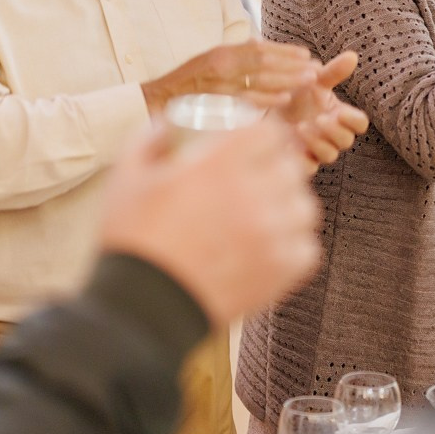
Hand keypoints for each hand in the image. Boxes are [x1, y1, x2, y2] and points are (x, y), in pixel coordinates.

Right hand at [98, 120, 321, 322]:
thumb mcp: (127, 176)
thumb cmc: (133, 240)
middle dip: (278, 166)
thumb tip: (167, 123)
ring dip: (290, 205)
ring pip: (305, 207)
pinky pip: (307, 249)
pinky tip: (273, 245)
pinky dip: (295, 245)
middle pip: (291, 168)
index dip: (265, 134)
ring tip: (269, 213)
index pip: (270, 132)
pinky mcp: (281, 272)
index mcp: (222, 164)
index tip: (256, 142)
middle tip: (260, 177)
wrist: (142, 309)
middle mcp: (256, 195)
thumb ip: (148, 139)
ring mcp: (274, 236)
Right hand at [141, 38, 319, 116]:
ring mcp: (219, 84)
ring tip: (309, 81)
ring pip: (259, 79)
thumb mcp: (210, 61)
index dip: (285, 51)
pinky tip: (285, 99)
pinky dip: (267, 99)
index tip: (306, 55)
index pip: (260, 49)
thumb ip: (235, 55)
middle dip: (292, 65)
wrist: (157, 101)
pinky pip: (246, 100)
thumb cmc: (187, 83)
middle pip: (264, 62)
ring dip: (287, 79)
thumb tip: (260, 46)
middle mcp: (221, 64)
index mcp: (222, 52)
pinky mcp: (216, 103)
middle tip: (315, 69)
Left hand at [278, 51, 369, 169]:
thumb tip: (352, 55)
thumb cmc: (296, 96)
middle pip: (346, 140)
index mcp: (340, 116)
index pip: (359, 123)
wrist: (268, 112)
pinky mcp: (302, 161)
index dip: (353, 120)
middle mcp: (333, 135)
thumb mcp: (313, 82)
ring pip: (330, 155)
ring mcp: (318, 150)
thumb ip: (333, 72)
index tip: (340, 112)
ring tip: (301, 127)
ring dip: (318, 142)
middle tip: (319, 119)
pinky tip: (290, 144)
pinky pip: (309, 167)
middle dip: (334, 130)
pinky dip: (302, 157)